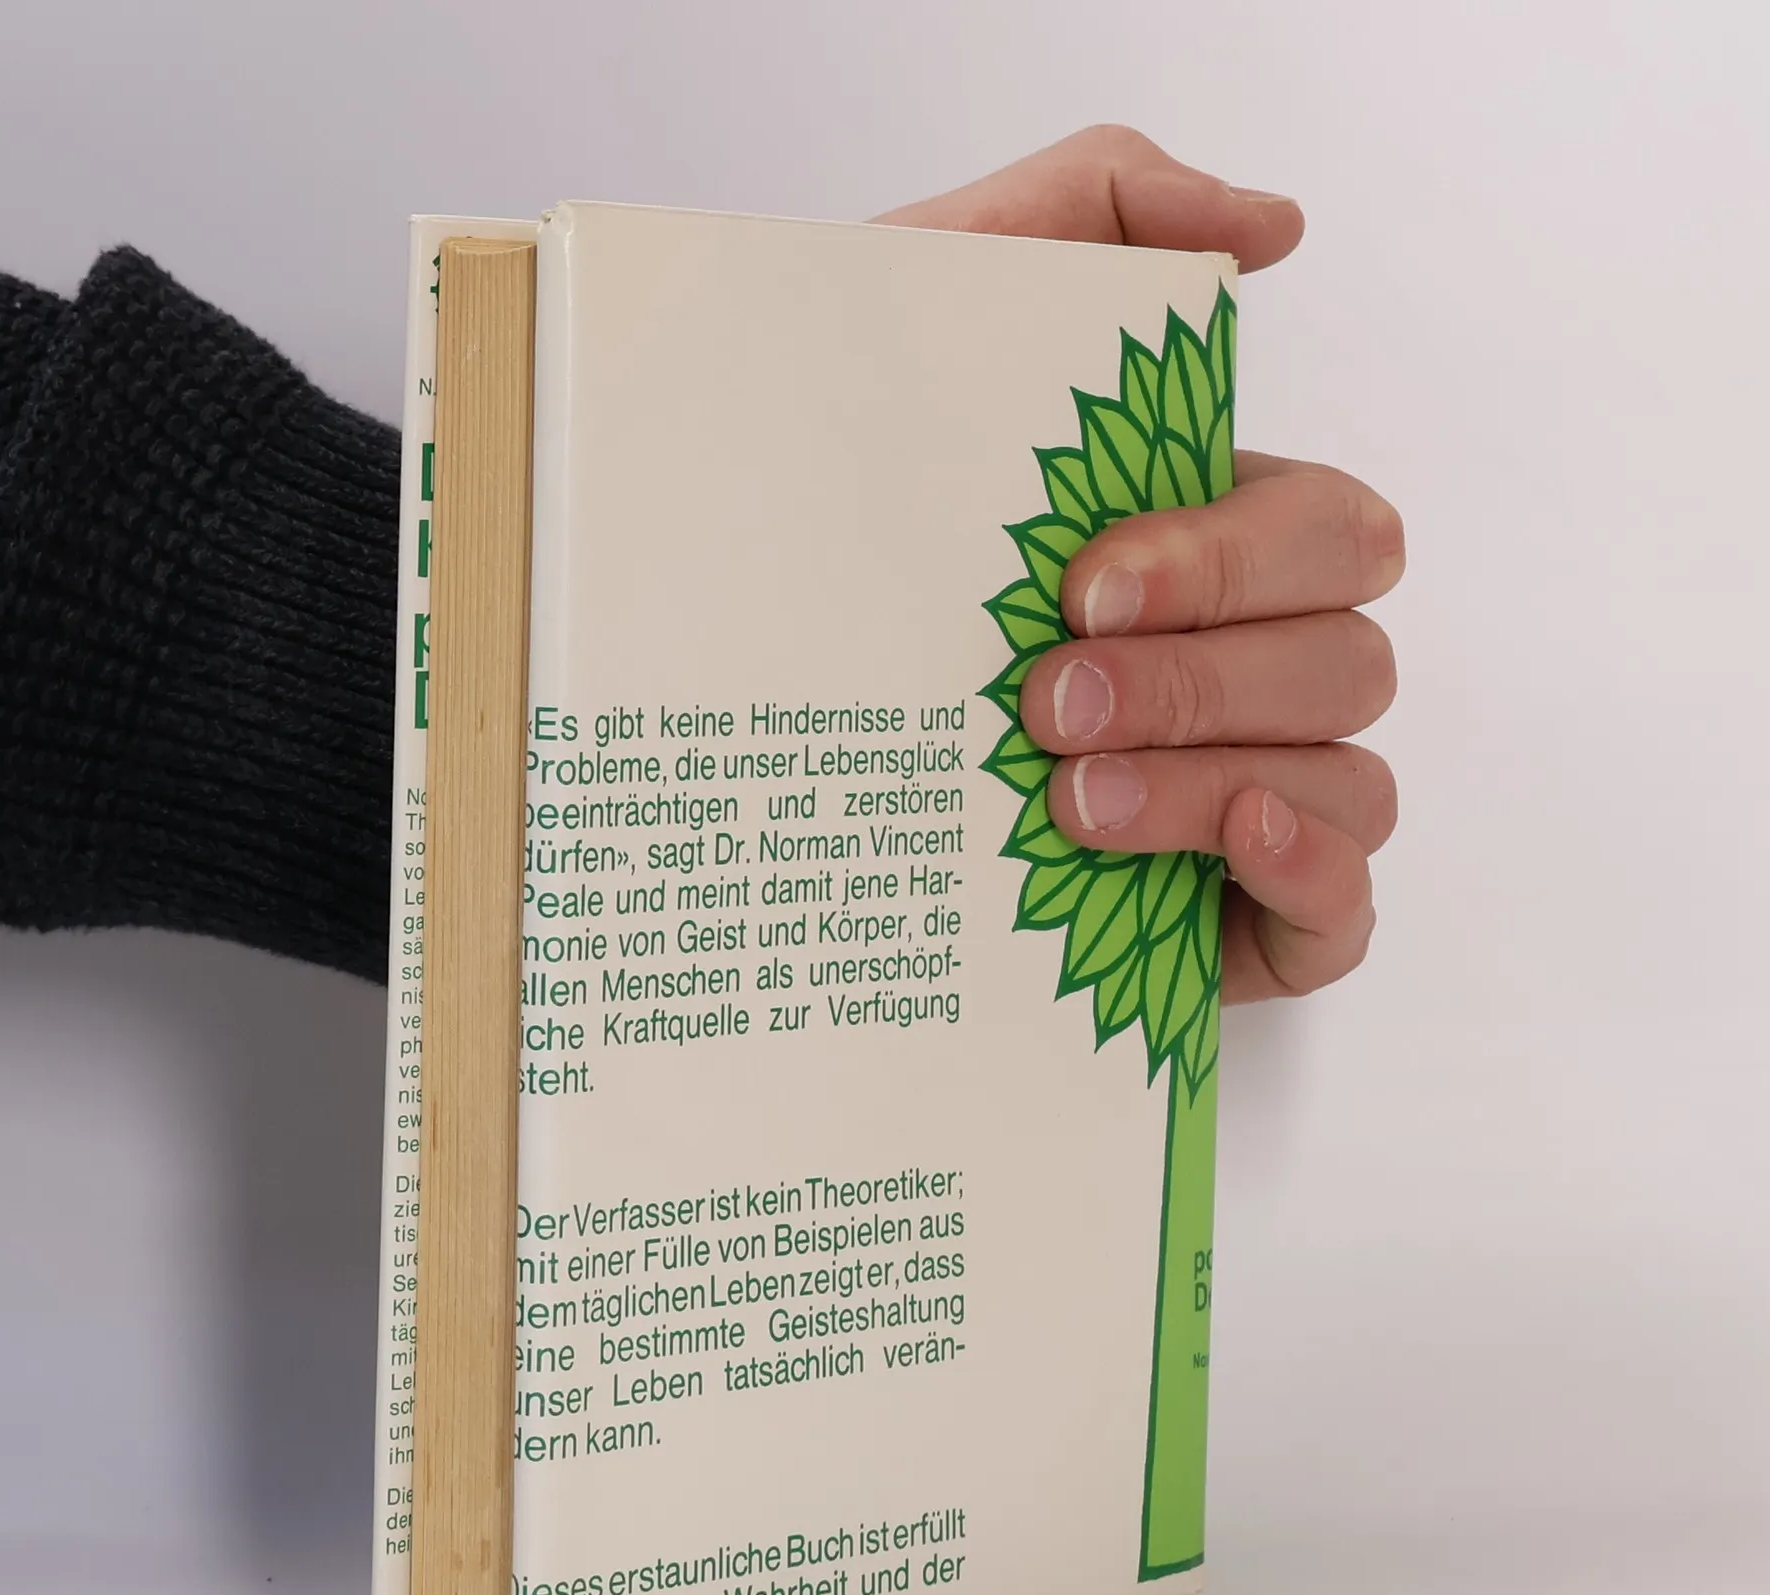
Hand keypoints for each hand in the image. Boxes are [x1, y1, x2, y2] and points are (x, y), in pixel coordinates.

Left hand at [878, 128, 1401, 1001]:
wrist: (702, 708)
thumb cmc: (824, 519)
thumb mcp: (919, 318)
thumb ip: (1087, 216)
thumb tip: (1272, 229)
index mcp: (1203, 551)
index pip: (1327, 534)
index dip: (1233, 559)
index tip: (1080, 587)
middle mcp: (1243, 672)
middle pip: (1347, 657)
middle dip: (1205, 676)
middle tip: (1045, 702)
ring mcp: (1246, 800)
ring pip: (1349, 777)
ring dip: (1218, 778)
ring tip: (1065, 805)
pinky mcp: (1232, 922)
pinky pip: (1344, 910)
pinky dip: (1314, 876)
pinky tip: (1234, 848)